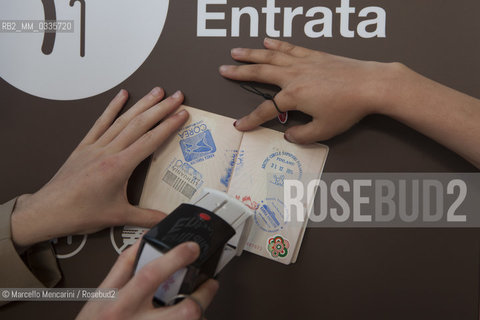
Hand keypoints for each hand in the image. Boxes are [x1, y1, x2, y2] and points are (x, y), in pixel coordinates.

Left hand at [11, 88, 188, 246]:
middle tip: (177, 97)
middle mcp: (108, 151)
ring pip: (123, 120)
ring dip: (142, 104)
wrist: (48, 211)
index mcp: (119, 166)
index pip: (151, 141)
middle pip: (140, 124)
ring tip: (157, 92)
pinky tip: (122, 95)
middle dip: (161, 108)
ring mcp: (96, 146)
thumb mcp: (118, 217)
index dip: (169, 126)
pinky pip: (101, 122)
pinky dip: (113, 107)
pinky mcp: (85, 146)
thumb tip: (167, 219)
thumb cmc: (80, 213)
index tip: (182, 114)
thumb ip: (147, 218)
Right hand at [77, 241, 218, 319]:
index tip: (191, 248)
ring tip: (198, 304)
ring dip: (200, 314)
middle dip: (203, 295)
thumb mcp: (101, 294)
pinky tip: (186, 318)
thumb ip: (124, 266)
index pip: (151, 275)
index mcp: (120, 304)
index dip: (175, 258)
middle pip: (184, 311)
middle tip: (210, 284)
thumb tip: (145, 241)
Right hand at [219, 38, 398, 143]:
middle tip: (223, 70)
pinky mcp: (314, 55)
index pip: (265, 110)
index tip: (239, 125)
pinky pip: (290, 47)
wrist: (370, 85)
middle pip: (260, 72)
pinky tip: (267, 39)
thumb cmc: (348, 108)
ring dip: (251, 53)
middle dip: (239, 72)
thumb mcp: (324, 130)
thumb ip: (302, 135)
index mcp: (293, 96)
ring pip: (271, 55)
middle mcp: (293, 76)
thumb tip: (289, 135)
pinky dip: (277, 43)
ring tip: (236, 51)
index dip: (250, 119)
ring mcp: (303, 63)